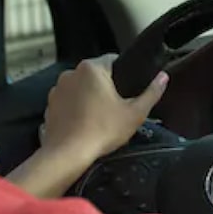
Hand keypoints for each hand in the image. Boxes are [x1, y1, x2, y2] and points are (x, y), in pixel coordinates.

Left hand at [40, 54, 168, 161]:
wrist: (67, 154)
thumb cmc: (103, 131)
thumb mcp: (135, 113)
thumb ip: (152, 92)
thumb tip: (164, 76)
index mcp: (92, 68)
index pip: (113, 59)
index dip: (124, 73)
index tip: (129, 90)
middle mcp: (71, 72)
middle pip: (96, 74)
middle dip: (106, 86)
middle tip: (117, 107)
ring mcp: (57, 89)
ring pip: (80, 87)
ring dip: (89, 96)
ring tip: (99, 117)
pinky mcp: (49, 105)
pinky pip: (68, 100)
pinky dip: (75, 108)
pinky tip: (83, 123)